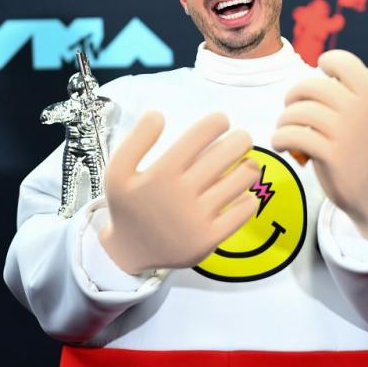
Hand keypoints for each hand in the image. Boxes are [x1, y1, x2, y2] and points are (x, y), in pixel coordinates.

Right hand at [99, 111, 259, 273]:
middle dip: (241, 140)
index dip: (216, 122)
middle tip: (243, 138)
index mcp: (160, 174)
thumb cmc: (128, 206)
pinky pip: (242, 213)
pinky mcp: (209, 239)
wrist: (130, 252)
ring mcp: (197, 219)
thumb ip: (136, 139)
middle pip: (226, 155)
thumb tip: (158, 114)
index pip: (198, 136)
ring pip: (240, 181)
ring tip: (247, 163)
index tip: (222, 120)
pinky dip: (249, 199)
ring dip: (250, 167)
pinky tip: (243, 193)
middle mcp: (180, 195)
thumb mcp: (117, 171)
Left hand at [272, 50, 367, 239]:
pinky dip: (280, 138)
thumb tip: (335, 71)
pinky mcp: (331, 157)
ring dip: (284, 119)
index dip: (327, 64)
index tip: (320, 78)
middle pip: (314, 85)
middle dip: (295, 93)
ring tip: (285, 130)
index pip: (346, 63)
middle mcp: (366, 112)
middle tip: (292, 107)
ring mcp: (348, 133)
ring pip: (299, 111)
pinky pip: (292, 135)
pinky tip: (283, 145)